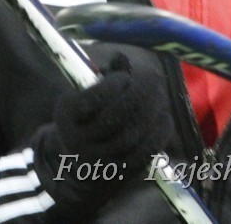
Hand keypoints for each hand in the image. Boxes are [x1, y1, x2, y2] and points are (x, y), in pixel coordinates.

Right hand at [35, 53, 173, 216]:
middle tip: (154, 80)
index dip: (112, 86)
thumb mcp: (85, 93)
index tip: (124, 77)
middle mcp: (78, 140)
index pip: (89, 101)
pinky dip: (157, 134)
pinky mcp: (118, 173)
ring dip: (151, 113)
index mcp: (66, 115)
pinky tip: (164, 117)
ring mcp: (98, 160)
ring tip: (161, 97)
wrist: (76, 162)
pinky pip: (142, 154)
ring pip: (129, 137)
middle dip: (139, 95)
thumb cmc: (87, 117)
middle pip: (114, 118)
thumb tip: (121, 57)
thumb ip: (105, 75)